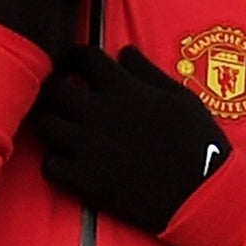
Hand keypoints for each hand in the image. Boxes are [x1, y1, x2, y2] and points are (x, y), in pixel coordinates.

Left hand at [33, 44, 231, 232]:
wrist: (201, 195)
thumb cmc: (198, 143)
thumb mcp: (180, 98)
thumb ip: (147, 73)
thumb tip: (123, 51)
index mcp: (123, 89)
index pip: (84, 57)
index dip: (76, 58)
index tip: (76, 65)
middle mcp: (98, 113)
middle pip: (53, 90)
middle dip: (55, 92)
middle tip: (63, 101)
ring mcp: (86, 147)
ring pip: (45, 126)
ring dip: (52, 127)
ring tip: (66, 133)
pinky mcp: (82, 179)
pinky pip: (48, 165)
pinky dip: (55, 163)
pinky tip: (69, 164)